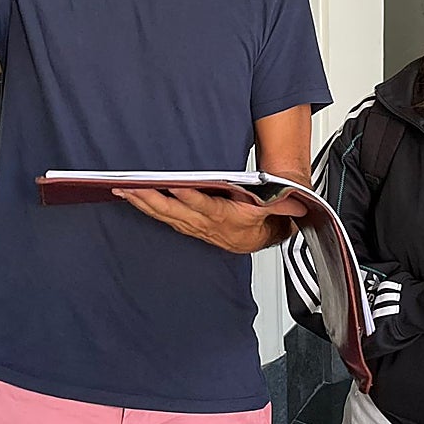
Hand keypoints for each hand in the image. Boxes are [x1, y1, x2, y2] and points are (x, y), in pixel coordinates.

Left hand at [115, 187, 297, 252]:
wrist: (256, 237)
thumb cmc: (261, 216)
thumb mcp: (276, 206)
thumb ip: (283, 200)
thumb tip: (298, 198)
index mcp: (228, 217)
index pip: (206, 207)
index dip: (190, 198)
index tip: (174, 186)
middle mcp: (207, 224)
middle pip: (176, 212)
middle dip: (153, 200)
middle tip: (133, 187)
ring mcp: (194, 227)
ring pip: (165, 216)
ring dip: (144, 203)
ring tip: (125, 189)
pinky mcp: (185, 225)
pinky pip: (162, 218)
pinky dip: (146, 208)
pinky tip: (132, 197)